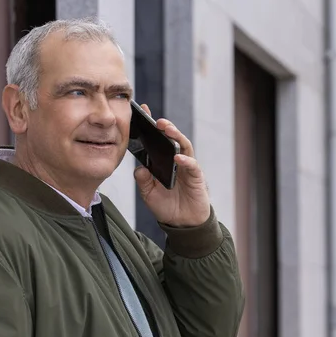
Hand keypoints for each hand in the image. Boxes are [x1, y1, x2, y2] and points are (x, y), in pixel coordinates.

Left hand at [133, 104, 210, 226]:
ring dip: (176, 136)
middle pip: (172, 139)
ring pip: (183, 146)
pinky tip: (178, 157)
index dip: (151, 127)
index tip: (142, 111)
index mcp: (163, 162)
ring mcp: (187, 167)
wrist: (184, 225)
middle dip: (165, 127)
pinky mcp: (196, 177)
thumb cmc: (168, 207)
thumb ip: (143, 181)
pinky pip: (192, 165)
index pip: (157, 141)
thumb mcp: (149, 195)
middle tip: (155, 119)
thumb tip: (139, 168)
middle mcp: (176, 161)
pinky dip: (185, 160)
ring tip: (166, 128)